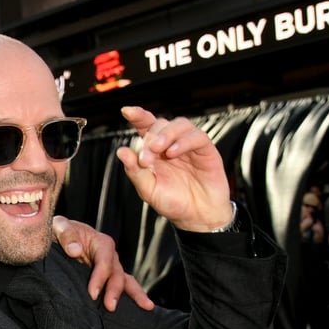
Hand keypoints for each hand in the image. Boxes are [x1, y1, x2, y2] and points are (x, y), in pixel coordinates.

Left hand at [51, 216, 152, 311]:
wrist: (58, 238)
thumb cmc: (59, 231)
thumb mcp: (58, 226)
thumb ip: (66, 234)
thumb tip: (76, 250)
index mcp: (100, 242)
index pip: (104, 262)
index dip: (100, 278)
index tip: (93, 294)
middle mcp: (110, 256)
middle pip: (117, 273)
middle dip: (115, 290)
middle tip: (110, 306)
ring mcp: (111, 268)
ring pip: (126, 281)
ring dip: (134, 295)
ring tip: (146, 306)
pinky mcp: (107, 279)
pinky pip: (122, 287)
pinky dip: (132, 297)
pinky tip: (142, 308)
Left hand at [115, 106, 232, 232]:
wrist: (197, 217)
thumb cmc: (173, 203)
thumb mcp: (148, 190)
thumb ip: (134, 171)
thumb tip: (122, 151)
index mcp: (154, 151)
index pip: (145, 127)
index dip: (137, 115)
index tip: (126, 110)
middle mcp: (171, 145)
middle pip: (161, 123)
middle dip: (151, 136)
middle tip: (146, 156)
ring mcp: (189, 146)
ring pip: (180, 124)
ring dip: (166, 134)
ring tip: (158, 150)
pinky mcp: (206, 150)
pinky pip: (196, 136)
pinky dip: (183, 141)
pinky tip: (174, 152)